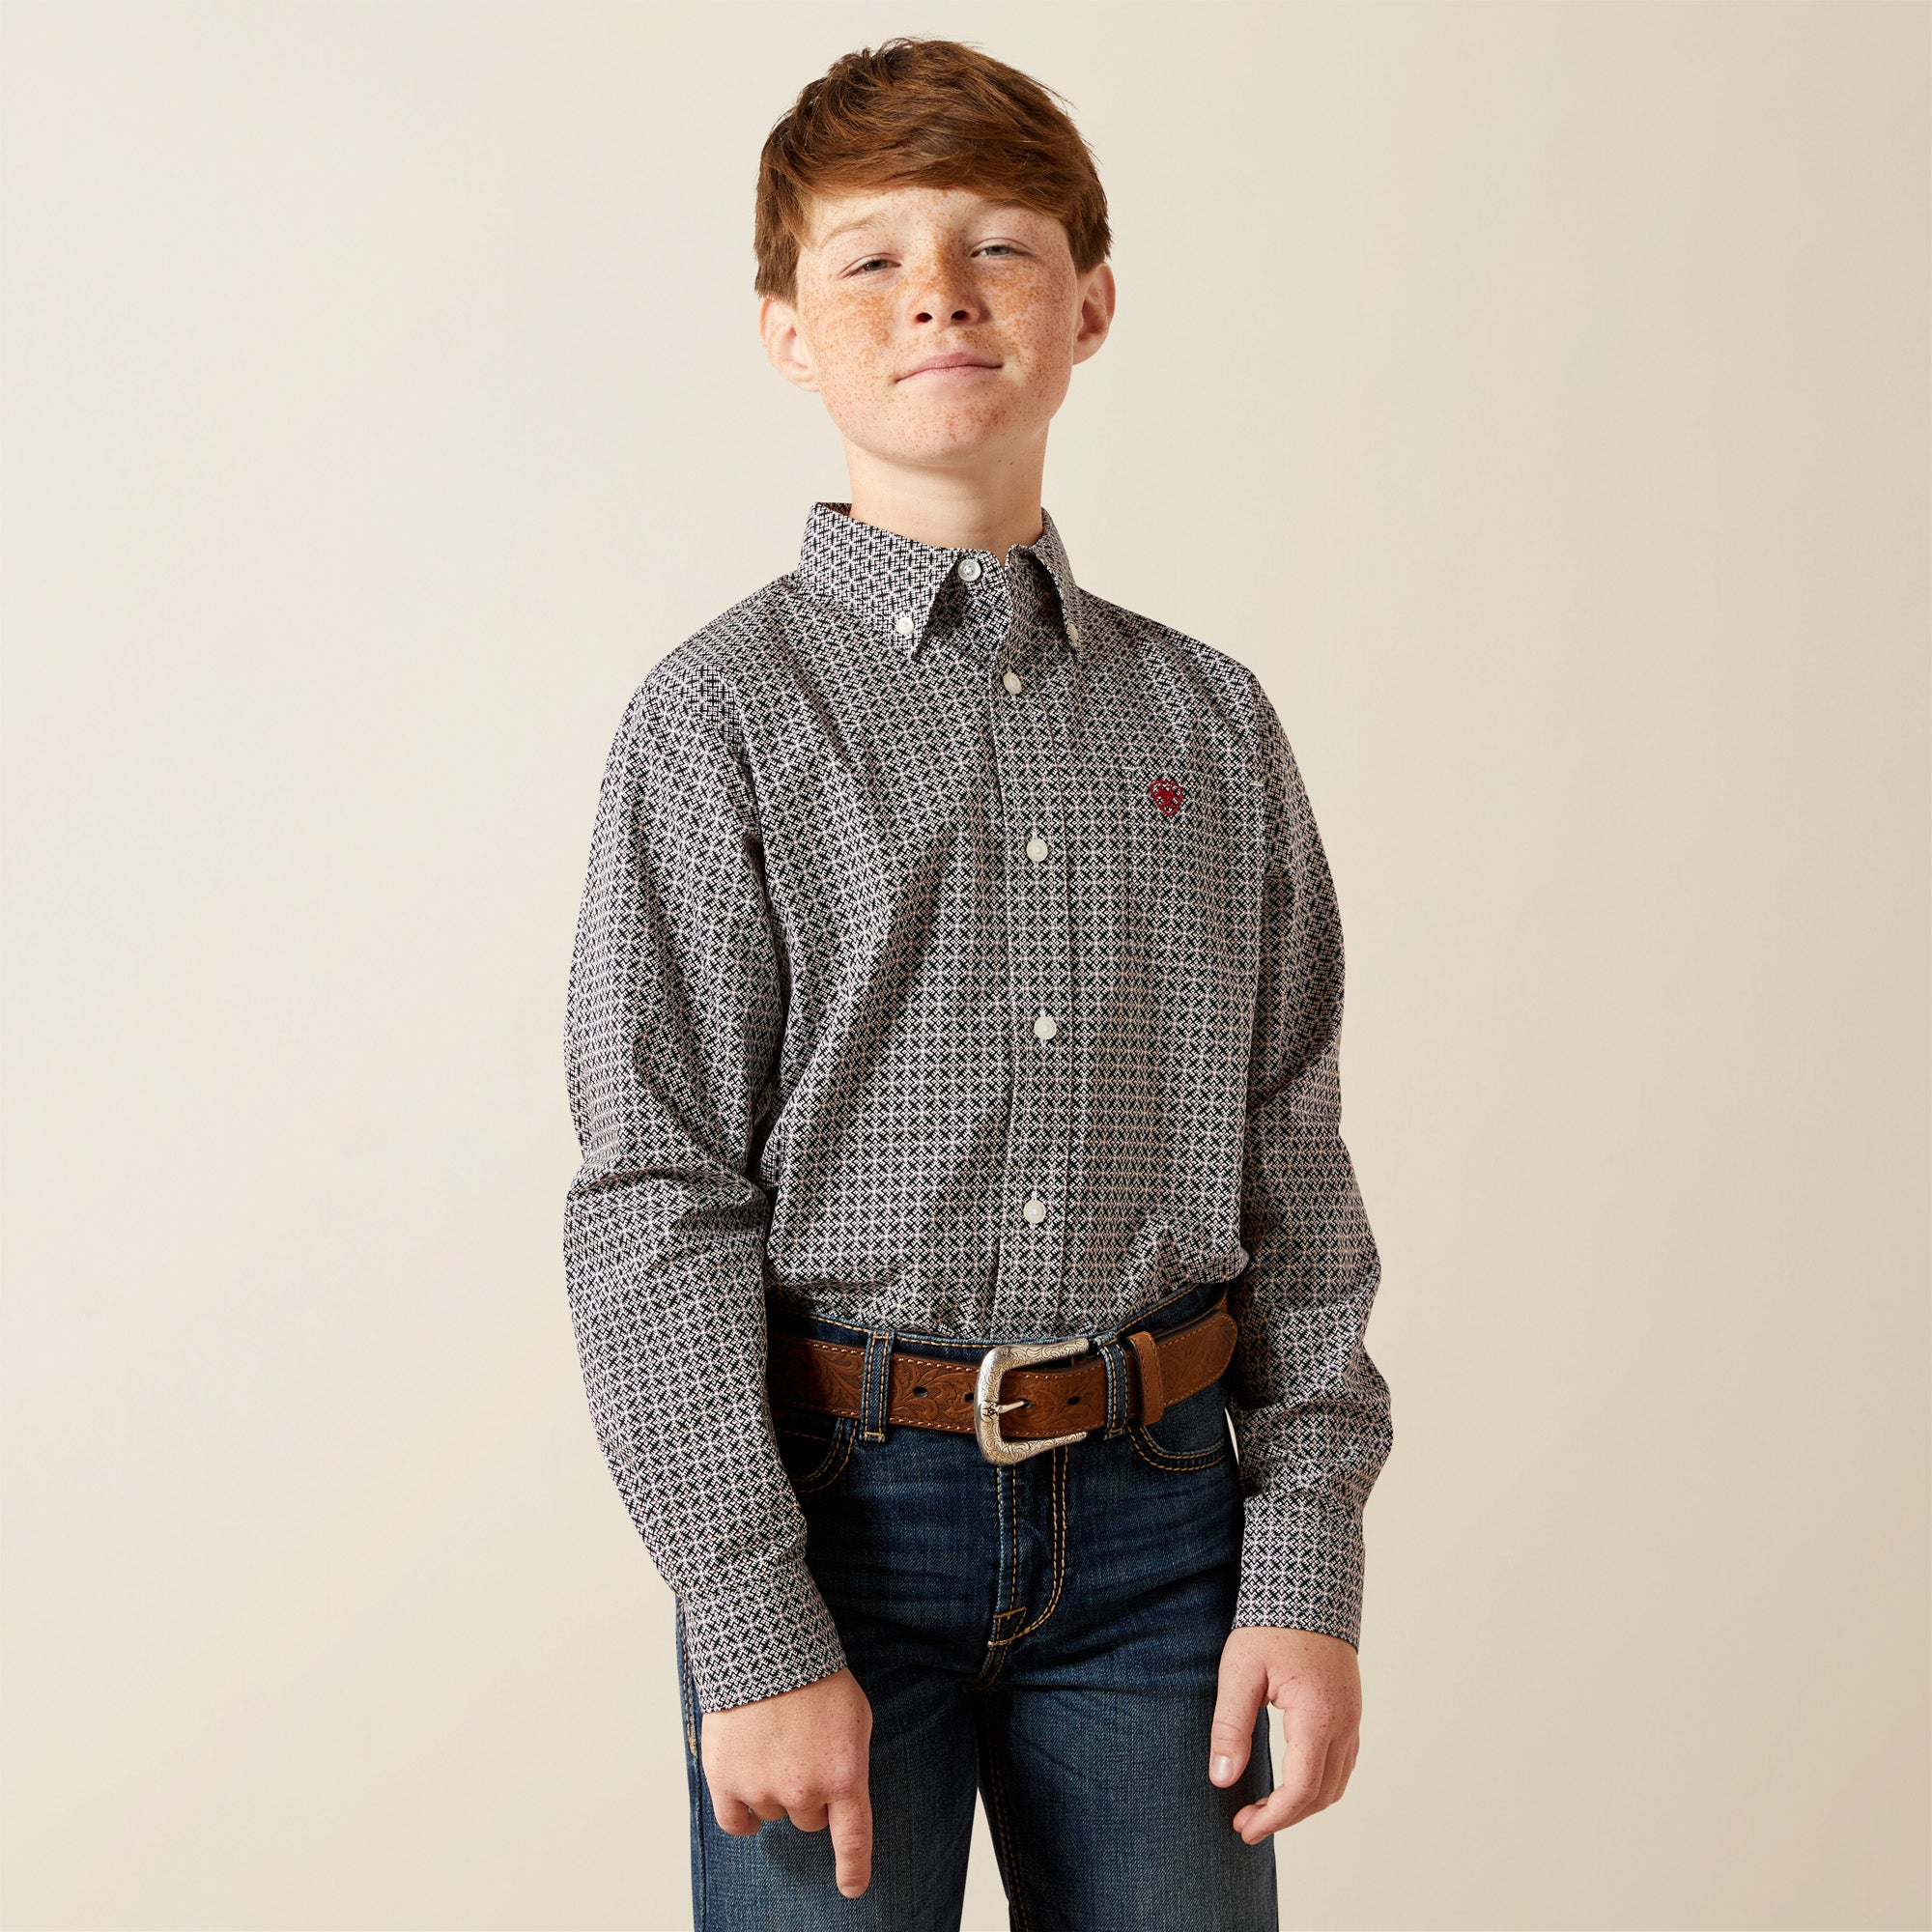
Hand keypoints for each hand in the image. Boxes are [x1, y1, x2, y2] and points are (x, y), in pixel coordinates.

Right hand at [701, 1666, 874, 1896]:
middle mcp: (806, 1791)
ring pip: (773, 1814)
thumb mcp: (854, 1716)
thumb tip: (838, 1796)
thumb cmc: (815, 1676)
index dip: (853, 1869)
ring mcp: (764, 1789)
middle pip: (810, 1819)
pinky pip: (736, 1822)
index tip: (852, 1888)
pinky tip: (744, 1783)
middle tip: (801, 1750)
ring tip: (771, 1742)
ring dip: (773, 1789)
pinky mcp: (727, 1782)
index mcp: (845, 1775)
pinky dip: (741, 1810)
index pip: (853, 1839)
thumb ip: (848, 1762)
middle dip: (809, 1792)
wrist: (766, 1644)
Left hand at [1208, 1625, 1360, 1841]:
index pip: (1300, 1791)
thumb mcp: (1239, 1672)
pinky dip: (1318, 1785)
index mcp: (1317, 1718)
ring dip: (1303, 1805)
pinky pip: (1343, 1764)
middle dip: (1284, 1818)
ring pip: (1337, 1784)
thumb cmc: (1270, 1625)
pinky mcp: (1351, 1711)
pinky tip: (1291, 1782)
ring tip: (1265, 1808)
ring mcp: (1352, 1718)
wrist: (1308, 1586)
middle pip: (1321, 1796)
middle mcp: (1344, 1724)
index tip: (1242, 1827)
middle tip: (1245, 1823)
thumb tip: (1222, 1779)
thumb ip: (1231, 1726)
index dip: (1272, 1818)